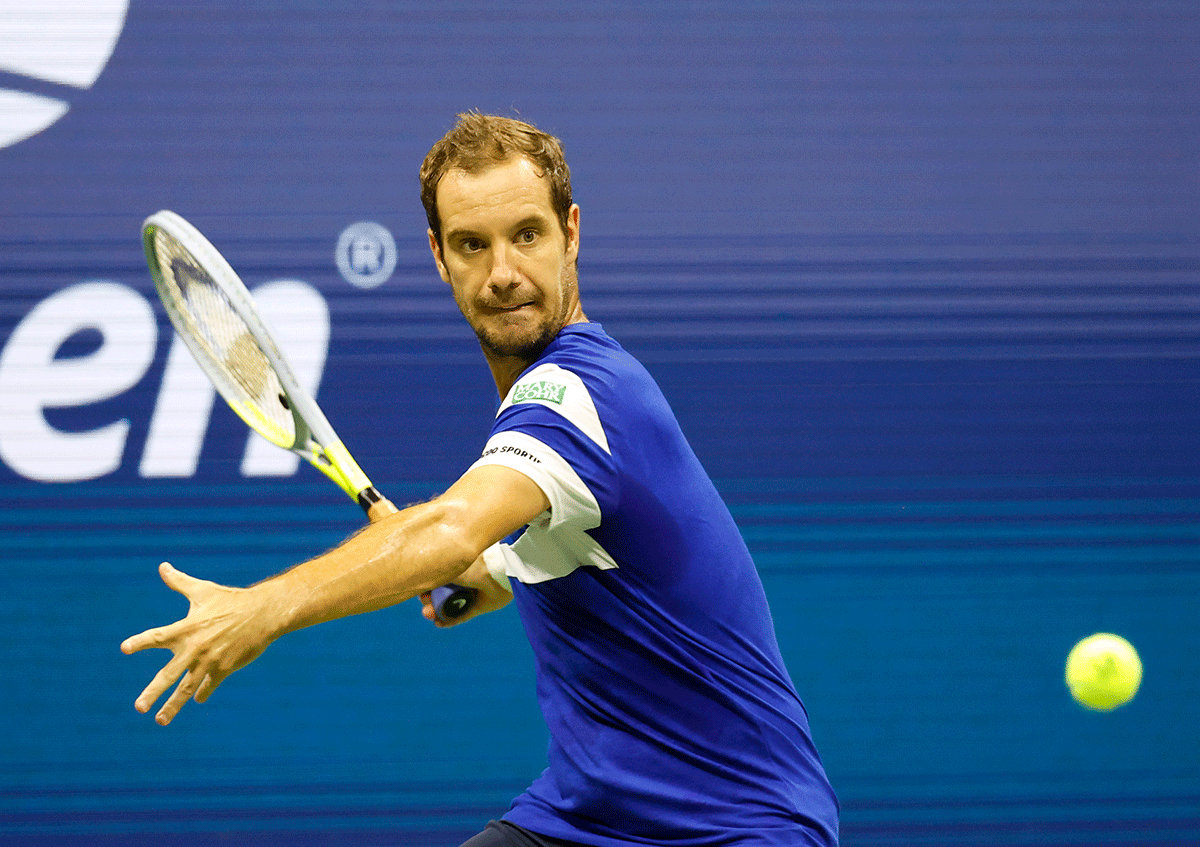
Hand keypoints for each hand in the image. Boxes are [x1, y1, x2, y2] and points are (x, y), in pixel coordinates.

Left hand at [121, 562, 277, 725]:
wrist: (263, 613)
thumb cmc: (231, 600)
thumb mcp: (203, 590)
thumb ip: (180, 582)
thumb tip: (162, 566)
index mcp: (186, 628)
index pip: (158, 636)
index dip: (141, 642)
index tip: (125, 649)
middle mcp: (195, 647)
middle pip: (169, 674)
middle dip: (153, 692)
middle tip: (139, 708)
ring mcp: (210, 661)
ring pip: (187, 688)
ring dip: (173, 705)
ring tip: (160, 720)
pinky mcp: (225, 668)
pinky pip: (208, 685)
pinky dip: (201, 693)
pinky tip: (196, 699)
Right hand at [419, 554, 511, 627]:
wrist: (497, 574)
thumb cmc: (472, 566)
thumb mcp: (447, 565)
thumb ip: (432, 570)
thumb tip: (413, 574)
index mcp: (455, 564)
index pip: (435, 578)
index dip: (424, 587)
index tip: (417, 591)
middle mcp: (462, 579)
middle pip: (439, 593)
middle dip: (428, 601)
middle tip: (425, 605)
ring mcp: (471, 593)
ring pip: (449, 606)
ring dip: (436, 612)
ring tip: (430, 615)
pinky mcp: (479, 606)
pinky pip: (461, 616)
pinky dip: (449, 620)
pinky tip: (439, 624)